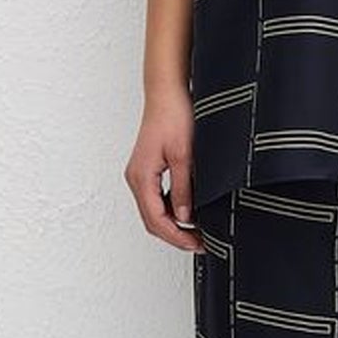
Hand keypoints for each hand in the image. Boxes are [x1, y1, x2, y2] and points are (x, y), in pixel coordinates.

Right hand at [125, 85, 203, 252]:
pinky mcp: (147, 169)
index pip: (156, 219)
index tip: (197, 244)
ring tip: (198, 231)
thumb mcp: (184, 156)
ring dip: (173, 224)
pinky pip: (155, 198)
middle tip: (200, 243)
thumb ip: (183, 188)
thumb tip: (184, 216)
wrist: (168, 93)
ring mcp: (140, 174)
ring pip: (153, 211)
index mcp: (141, 177)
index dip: (177, 236)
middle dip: (175, 235)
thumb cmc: (174, 117)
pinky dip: (170, 210)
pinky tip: (189, 212)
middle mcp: (136, 178)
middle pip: (152, 220)